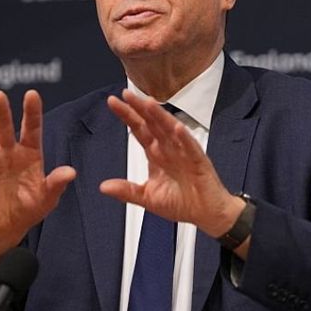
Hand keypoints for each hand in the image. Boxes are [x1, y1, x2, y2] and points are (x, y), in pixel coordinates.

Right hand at [0, 89, 75, 281]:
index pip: (31, 129)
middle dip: (2, 113)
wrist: (5, 229)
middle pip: (5, 129)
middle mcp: (9, 153)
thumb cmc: (29, 210)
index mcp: (30, 154)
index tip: (32, 94)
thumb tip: (71, 172)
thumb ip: (56, 184)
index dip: (32, 112)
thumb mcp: (47, 199)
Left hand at [100, 89, 242, 237]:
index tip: (113, 102)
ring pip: (170, 131)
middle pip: (152, 124)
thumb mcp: (148, 198)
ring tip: (148, 104)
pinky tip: (176, 128)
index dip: (127, 116)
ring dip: (160, 117)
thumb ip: (127, 191)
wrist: (207, 215)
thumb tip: (103, 187)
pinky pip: (191, 148)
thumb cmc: (182, 203)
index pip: (139, 130)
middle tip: (126, 95)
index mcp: (156, 154)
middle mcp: (169, 149)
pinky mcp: (199, 162)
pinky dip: (184, 138)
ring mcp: (184, 153)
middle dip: (139, 109)